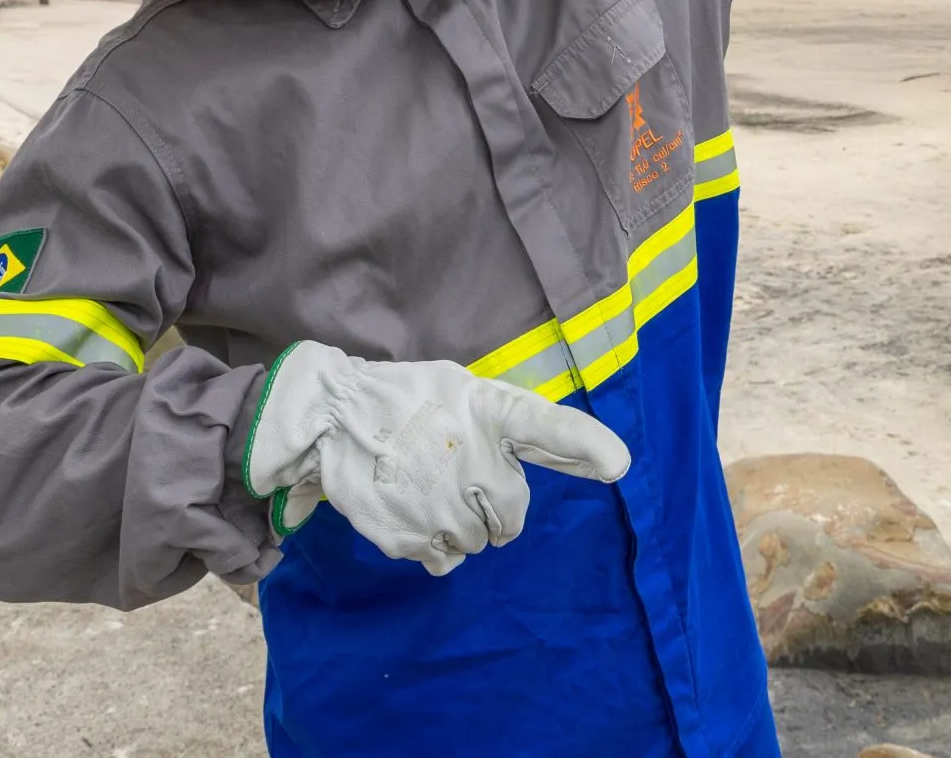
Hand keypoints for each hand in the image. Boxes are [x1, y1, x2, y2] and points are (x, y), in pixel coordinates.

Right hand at [243, 341, 631, 575]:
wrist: (332, 418)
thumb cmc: (408, 399)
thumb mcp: (466, 390)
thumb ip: (515, 423)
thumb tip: (583, 456)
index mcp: (490, 414)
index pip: (547, 428)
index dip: (585, 444)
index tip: (618, 464)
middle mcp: (473, 462)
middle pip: (511, 517)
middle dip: (492, 508)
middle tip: (457, 479)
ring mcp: (441, 505)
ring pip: (476, 543)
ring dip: (460, 527)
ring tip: (427, 490)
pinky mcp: (410, 537)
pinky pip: (443, 561)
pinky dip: (431, 544)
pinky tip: (410, 509)